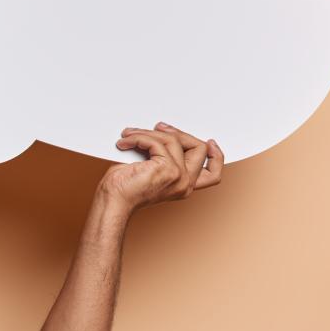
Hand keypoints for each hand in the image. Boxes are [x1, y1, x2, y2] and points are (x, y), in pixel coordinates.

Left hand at [101, 121, 224, 213]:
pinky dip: (138, 138)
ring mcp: (178, 176)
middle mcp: (185, 183)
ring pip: (174, 140)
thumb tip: (165, 133)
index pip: (212, 174)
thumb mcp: (150, 169)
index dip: (216, 156)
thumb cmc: (123, 190)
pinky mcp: (167, 168)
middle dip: (179, 133)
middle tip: (157, 128)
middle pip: (199, 148)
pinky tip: (125, 142)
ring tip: (130, 136)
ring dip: (149, 133)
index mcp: (184, 186)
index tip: (210, 141)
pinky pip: (156, 142)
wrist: (112, 202)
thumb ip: (165, 156)